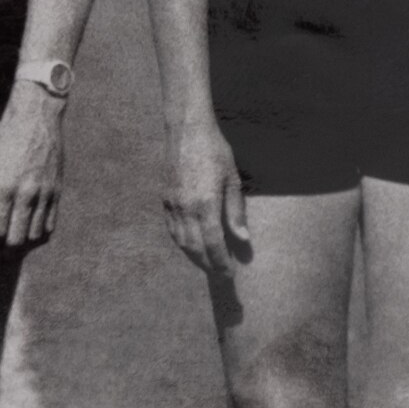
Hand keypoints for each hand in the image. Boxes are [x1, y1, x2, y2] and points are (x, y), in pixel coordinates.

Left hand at [0, 84, 65, 260]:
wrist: (36, 119)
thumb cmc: (2, 141)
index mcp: (3, 188)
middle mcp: (26, 195)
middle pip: (16, 241)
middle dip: (1, 253)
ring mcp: (45, 195)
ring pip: (34, 237)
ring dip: (20, 246)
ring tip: (7, 246)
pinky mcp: (57, 193)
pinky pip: (50, 226)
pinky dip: (37, 236)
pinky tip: (26, 234)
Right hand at [162, 117, 249, 279]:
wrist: (186, 131)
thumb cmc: (215, 151)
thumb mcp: (233, 179)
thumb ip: (236, 211)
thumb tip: (243, 239)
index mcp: (205, 204)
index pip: (213, 243)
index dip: (221, 262)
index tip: (230, 275)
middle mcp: (186, 208)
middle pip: (195, 247)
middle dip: (208, 265)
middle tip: (221, 276)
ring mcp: (173, 204)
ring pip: (181, 241)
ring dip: (194, 257)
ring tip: (208, 265)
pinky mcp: (166, 199)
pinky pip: (172, 229)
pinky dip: (182, 243)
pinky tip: (191, 246)